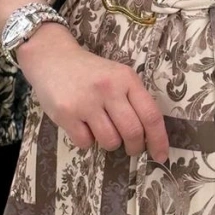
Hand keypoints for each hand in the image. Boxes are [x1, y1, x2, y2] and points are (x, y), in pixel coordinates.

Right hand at [16, 24, 169, 163]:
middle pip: (132, 132)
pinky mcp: (66, 113)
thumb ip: (133, 100)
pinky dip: (86, 140)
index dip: (159, 140)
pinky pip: (85, 143)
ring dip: (109, 143)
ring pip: (110, 141)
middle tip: (131, 148)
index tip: (161, 156)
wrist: (53, 58)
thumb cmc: (91, 72)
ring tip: (101, 128)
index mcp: (127, 79)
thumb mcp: (118, 76)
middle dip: (134, 147)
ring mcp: (86, 101)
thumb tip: (149, 137)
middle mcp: (108, 89)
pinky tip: (81, 125)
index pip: (151, 115)